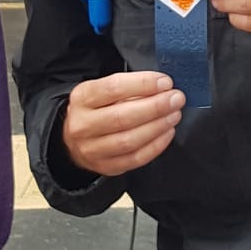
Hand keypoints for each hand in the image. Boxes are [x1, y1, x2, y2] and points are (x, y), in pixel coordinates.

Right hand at [62, 70, 183, 175]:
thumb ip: (129, 86)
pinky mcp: (105, 166)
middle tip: (175, 99)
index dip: (143, 84)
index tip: (165, 82)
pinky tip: (167, 132)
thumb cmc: (96, 109)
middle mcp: (83, 125)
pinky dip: (155, 146)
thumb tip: (162, 86)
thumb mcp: (102, 90)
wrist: (75, 138)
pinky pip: (135, 159)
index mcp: (82, 98)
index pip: (113, 88)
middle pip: (122, 117)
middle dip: (155, 107)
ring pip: (129, 140)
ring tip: (174, 115)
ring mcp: (92, 149)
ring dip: (158, 126)